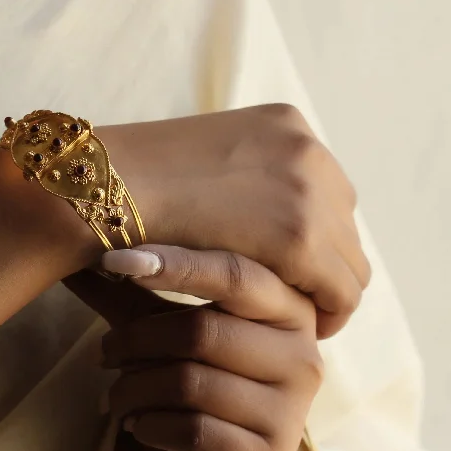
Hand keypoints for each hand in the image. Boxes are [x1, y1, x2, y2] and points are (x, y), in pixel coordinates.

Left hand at [66, 245, 325, 450]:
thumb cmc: (186, 388)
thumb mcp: (160, 328)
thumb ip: (132, 287)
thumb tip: (79, 238)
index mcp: (287, 308)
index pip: (233, 272)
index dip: (173, 264)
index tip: (113, 260)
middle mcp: (303, 356)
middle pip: (204, 328)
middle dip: (136, 340)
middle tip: (104, 353)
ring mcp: (291, 414)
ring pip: (191, 381)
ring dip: (134, 387)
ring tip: (115, 396)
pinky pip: (194, 429)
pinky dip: (150, 425)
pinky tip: (137, 426)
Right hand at [99, 105, 369, 336]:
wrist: (102, 188)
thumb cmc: (133, 182)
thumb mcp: (205, 162)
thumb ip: (244, 180)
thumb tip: (262, 218)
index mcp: (283, 123)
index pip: (325, 190)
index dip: (313, 235)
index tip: (293, 268)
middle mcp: (306, 146)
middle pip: (343, 223)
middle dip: (321, 262)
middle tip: (294, 295)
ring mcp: (307, 187)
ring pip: (349, 260)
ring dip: (323, 288)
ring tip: (294, 313)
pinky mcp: (298, 235)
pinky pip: (341, 291)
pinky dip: (327, 313)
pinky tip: (300, 327)